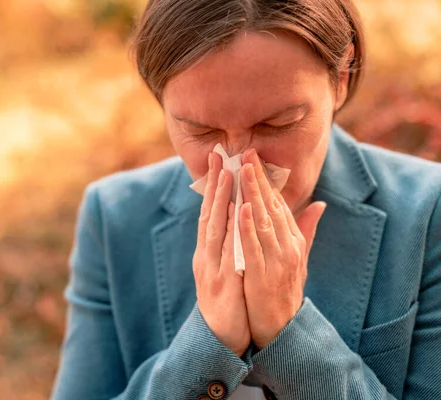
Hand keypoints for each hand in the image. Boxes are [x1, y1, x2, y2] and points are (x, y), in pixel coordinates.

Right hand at [193, 152, 250, 355]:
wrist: (219, 337)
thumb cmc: (227, 301)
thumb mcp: (229, 270)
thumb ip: (232, 245)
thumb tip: (239, 219)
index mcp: (209, 252)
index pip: (211, 214)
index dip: (215, 187)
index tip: (220, 161)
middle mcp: (206, 255)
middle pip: (209, 214)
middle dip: (214, 184)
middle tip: (219, 156)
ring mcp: (211, 268)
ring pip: (214, 229)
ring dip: (219, 201)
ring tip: (227, 175)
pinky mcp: (221, 283)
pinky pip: (227, 252)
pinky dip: (230, 232)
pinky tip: (235, 214)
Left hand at [239, 149, 326, 349]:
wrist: (282, 327)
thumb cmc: (286, 289)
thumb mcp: (299, 258)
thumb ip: (306, 230)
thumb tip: (319, 204)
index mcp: (294, 241)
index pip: (279, 204)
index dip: (266, 180)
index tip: (254, 158)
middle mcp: (289, 247)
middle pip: (272, 207)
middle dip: (259, 179)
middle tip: (246, 153)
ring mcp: (277, 261)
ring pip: (264, 222)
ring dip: (253, 195)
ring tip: (243, 171)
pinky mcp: (263, 276)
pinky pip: (254, 247)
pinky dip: (247, 227)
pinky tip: (240, 208)